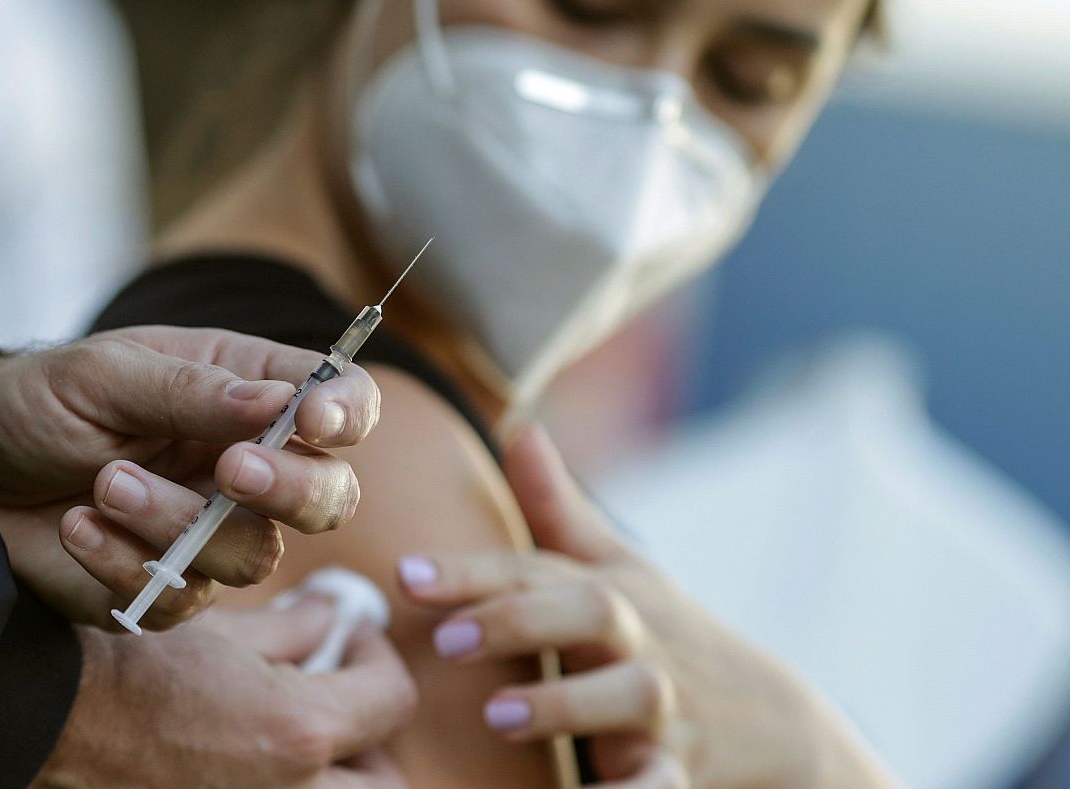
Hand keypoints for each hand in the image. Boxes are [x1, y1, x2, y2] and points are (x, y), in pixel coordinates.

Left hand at [0, 327, 381, 627]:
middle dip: (289, 489)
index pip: (340, 401)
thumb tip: (282, 404)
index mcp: (245, 392)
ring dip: (178, 522)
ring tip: (104, 484)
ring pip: (253, 556)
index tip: (313, 420)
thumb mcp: (104, 376)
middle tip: (227, 470)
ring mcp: (208, 533)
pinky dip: (124, 563)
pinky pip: (180, 600)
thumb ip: (192, 391)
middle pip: (329, 495)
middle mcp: (241, 466)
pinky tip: (76, 526)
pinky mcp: (164, 588)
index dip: (347, 412)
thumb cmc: (34, 402)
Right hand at [34, 598, 417, 787]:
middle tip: (350, 706)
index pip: (392, 700)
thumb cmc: (133, 661)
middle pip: (391, 788)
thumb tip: (331, 620)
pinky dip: (288, 785)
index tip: (353, 637)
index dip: (379, 657)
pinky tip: (255, 755)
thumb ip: (295, 627)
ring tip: (305, 736)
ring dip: (341, 776)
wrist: (54, 714)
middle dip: (380, 745)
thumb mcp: (223, 630)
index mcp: (298, 731)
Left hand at [397, 427, 897, 788]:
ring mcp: (665, 704)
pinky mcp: (684, 766)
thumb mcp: (616, 567)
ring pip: (628, 696)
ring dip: (565, 702)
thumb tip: (519, 426)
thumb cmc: (665, 631)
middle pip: (586, 611)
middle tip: (446, 640)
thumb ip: (556, 506)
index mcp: (606, 590)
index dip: (471, 571)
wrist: (773, 719)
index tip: (406, 575)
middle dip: (517, 622)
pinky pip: (662, 782)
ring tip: (496, 718)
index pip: (534, 568)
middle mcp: (636, 638)